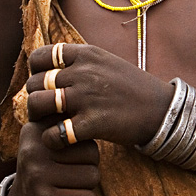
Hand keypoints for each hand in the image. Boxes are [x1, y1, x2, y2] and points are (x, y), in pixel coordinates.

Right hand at [7, 118, 99, 195]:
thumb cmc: (48, 165)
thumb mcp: (49, 138)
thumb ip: (65, 119)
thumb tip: (91, 99)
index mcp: (37, 127)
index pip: (85, 129)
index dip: (86, 146)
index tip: (70, 153)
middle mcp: (33, 148)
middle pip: (92, 154)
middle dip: (89, 166)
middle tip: (69, 173)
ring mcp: (36, 174)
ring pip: (93, 177)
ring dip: (88, 186)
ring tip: (68, 185)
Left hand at [25, 43, 172, 149]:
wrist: (161, 109)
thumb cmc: (131, 87)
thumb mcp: (106, 62)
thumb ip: (79, 61)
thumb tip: (49, 63)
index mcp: (86, 54)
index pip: (40, 56)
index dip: (35, 72)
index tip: (44, 84)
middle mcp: (83, 72)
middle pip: (34, 83)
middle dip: (35, 98)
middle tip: (45, 111)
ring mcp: (87, 97)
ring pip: (37, 104)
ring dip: (37, 117)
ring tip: (49, 124)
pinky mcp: (92, 123)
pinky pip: (54, 134)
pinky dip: (52, 140)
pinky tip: (62, 140)